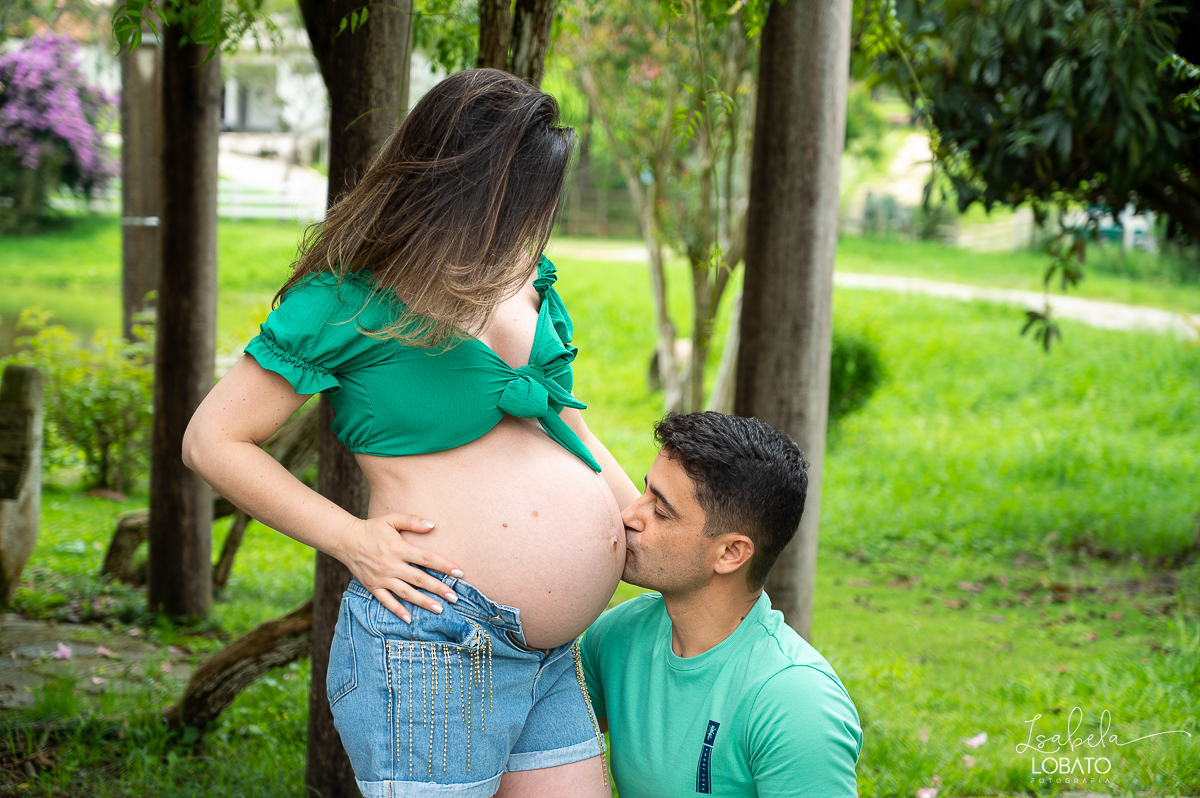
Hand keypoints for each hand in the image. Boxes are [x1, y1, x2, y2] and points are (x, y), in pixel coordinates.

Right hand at [334, 513, 463, 622]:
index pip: (426, 558)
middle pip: (419, 579)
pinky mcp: (372, 586)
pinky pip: (386, 601)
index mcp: (399, 548)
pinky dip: (397, 610)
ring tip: (439, 609)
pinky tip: (409, 619)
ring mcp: (382, 577)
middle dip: (438, 589)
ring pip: (406, 592)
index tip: (459, 573)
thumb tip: (433, 525)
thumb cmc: (372, 528)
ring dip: (423, 602)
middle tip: (454, 598)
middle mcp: (391, 565)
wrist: (346, 539)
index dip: (444, 565)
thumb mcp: (392, 518)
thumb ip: (413, 521)